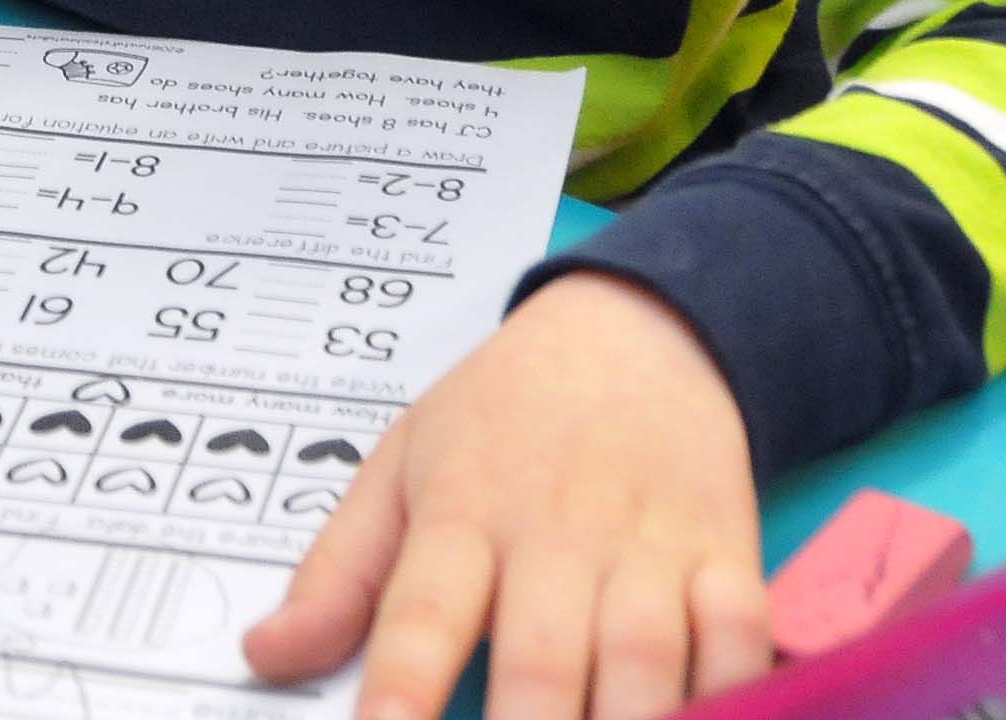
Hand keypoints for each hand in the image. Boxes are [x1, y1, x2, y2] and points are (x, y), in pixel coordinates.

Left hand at [242, 275, 768, 719]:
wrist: (638, 325)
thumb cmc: (504, 412)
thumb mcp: (402, 464)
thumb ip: (336, 573)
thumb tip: (264, 656)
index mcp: (463, 511)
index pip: (420, 617)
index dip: (398, 696)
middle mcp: (556, 532)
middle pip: (540, 658)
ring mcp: (648, 543)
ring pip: (643, 657)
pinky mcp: (725, 548)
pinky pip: (741, 630)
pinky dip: (732, 683)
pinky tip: (709, 715)